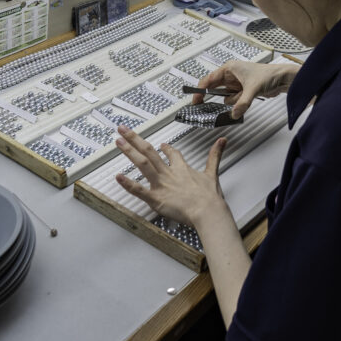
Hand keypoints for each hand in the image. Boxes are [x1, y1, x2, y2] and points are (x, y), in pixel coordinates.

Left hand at [114, 126, 228, 225]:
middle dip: (135, 139)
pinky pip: (139, 190)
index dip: (166, 149)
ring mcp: (161, 184)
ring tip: (118, 141)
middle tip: (123, 129)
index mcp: (182, 168)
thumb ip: (215, 155)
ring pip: (142, 163)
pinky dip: (127, 184)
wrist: (208, 211)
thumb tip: (222, 141)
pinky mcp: (156, 198)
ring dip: (129, 151)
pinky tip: (118, 177)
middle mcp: (169, 173)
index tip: (161, 145)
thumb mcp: (213, 173)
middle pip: (149, 151)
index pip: (172, 154)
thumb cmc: (210, 197)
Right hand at [194, 60, 297, 118]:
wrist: (282, 78)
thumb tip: (234, 113)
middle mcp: (231, 75)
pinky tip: (243, 101)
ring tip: (238, 100)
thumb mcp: (253, 89)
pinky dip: (236, 103)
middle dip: (212, 97)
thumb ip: (242, 103)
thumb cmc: (268, 74)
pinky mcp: (242, 90)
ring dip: (231, 101)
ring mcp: (236, 83)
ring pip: (225, 96)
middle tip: (202, 107)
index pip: (209, 80)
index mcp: (229, 68)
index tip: (195, 100)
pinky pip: (234, 100)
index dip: (200, 90)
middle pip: (215, 88)